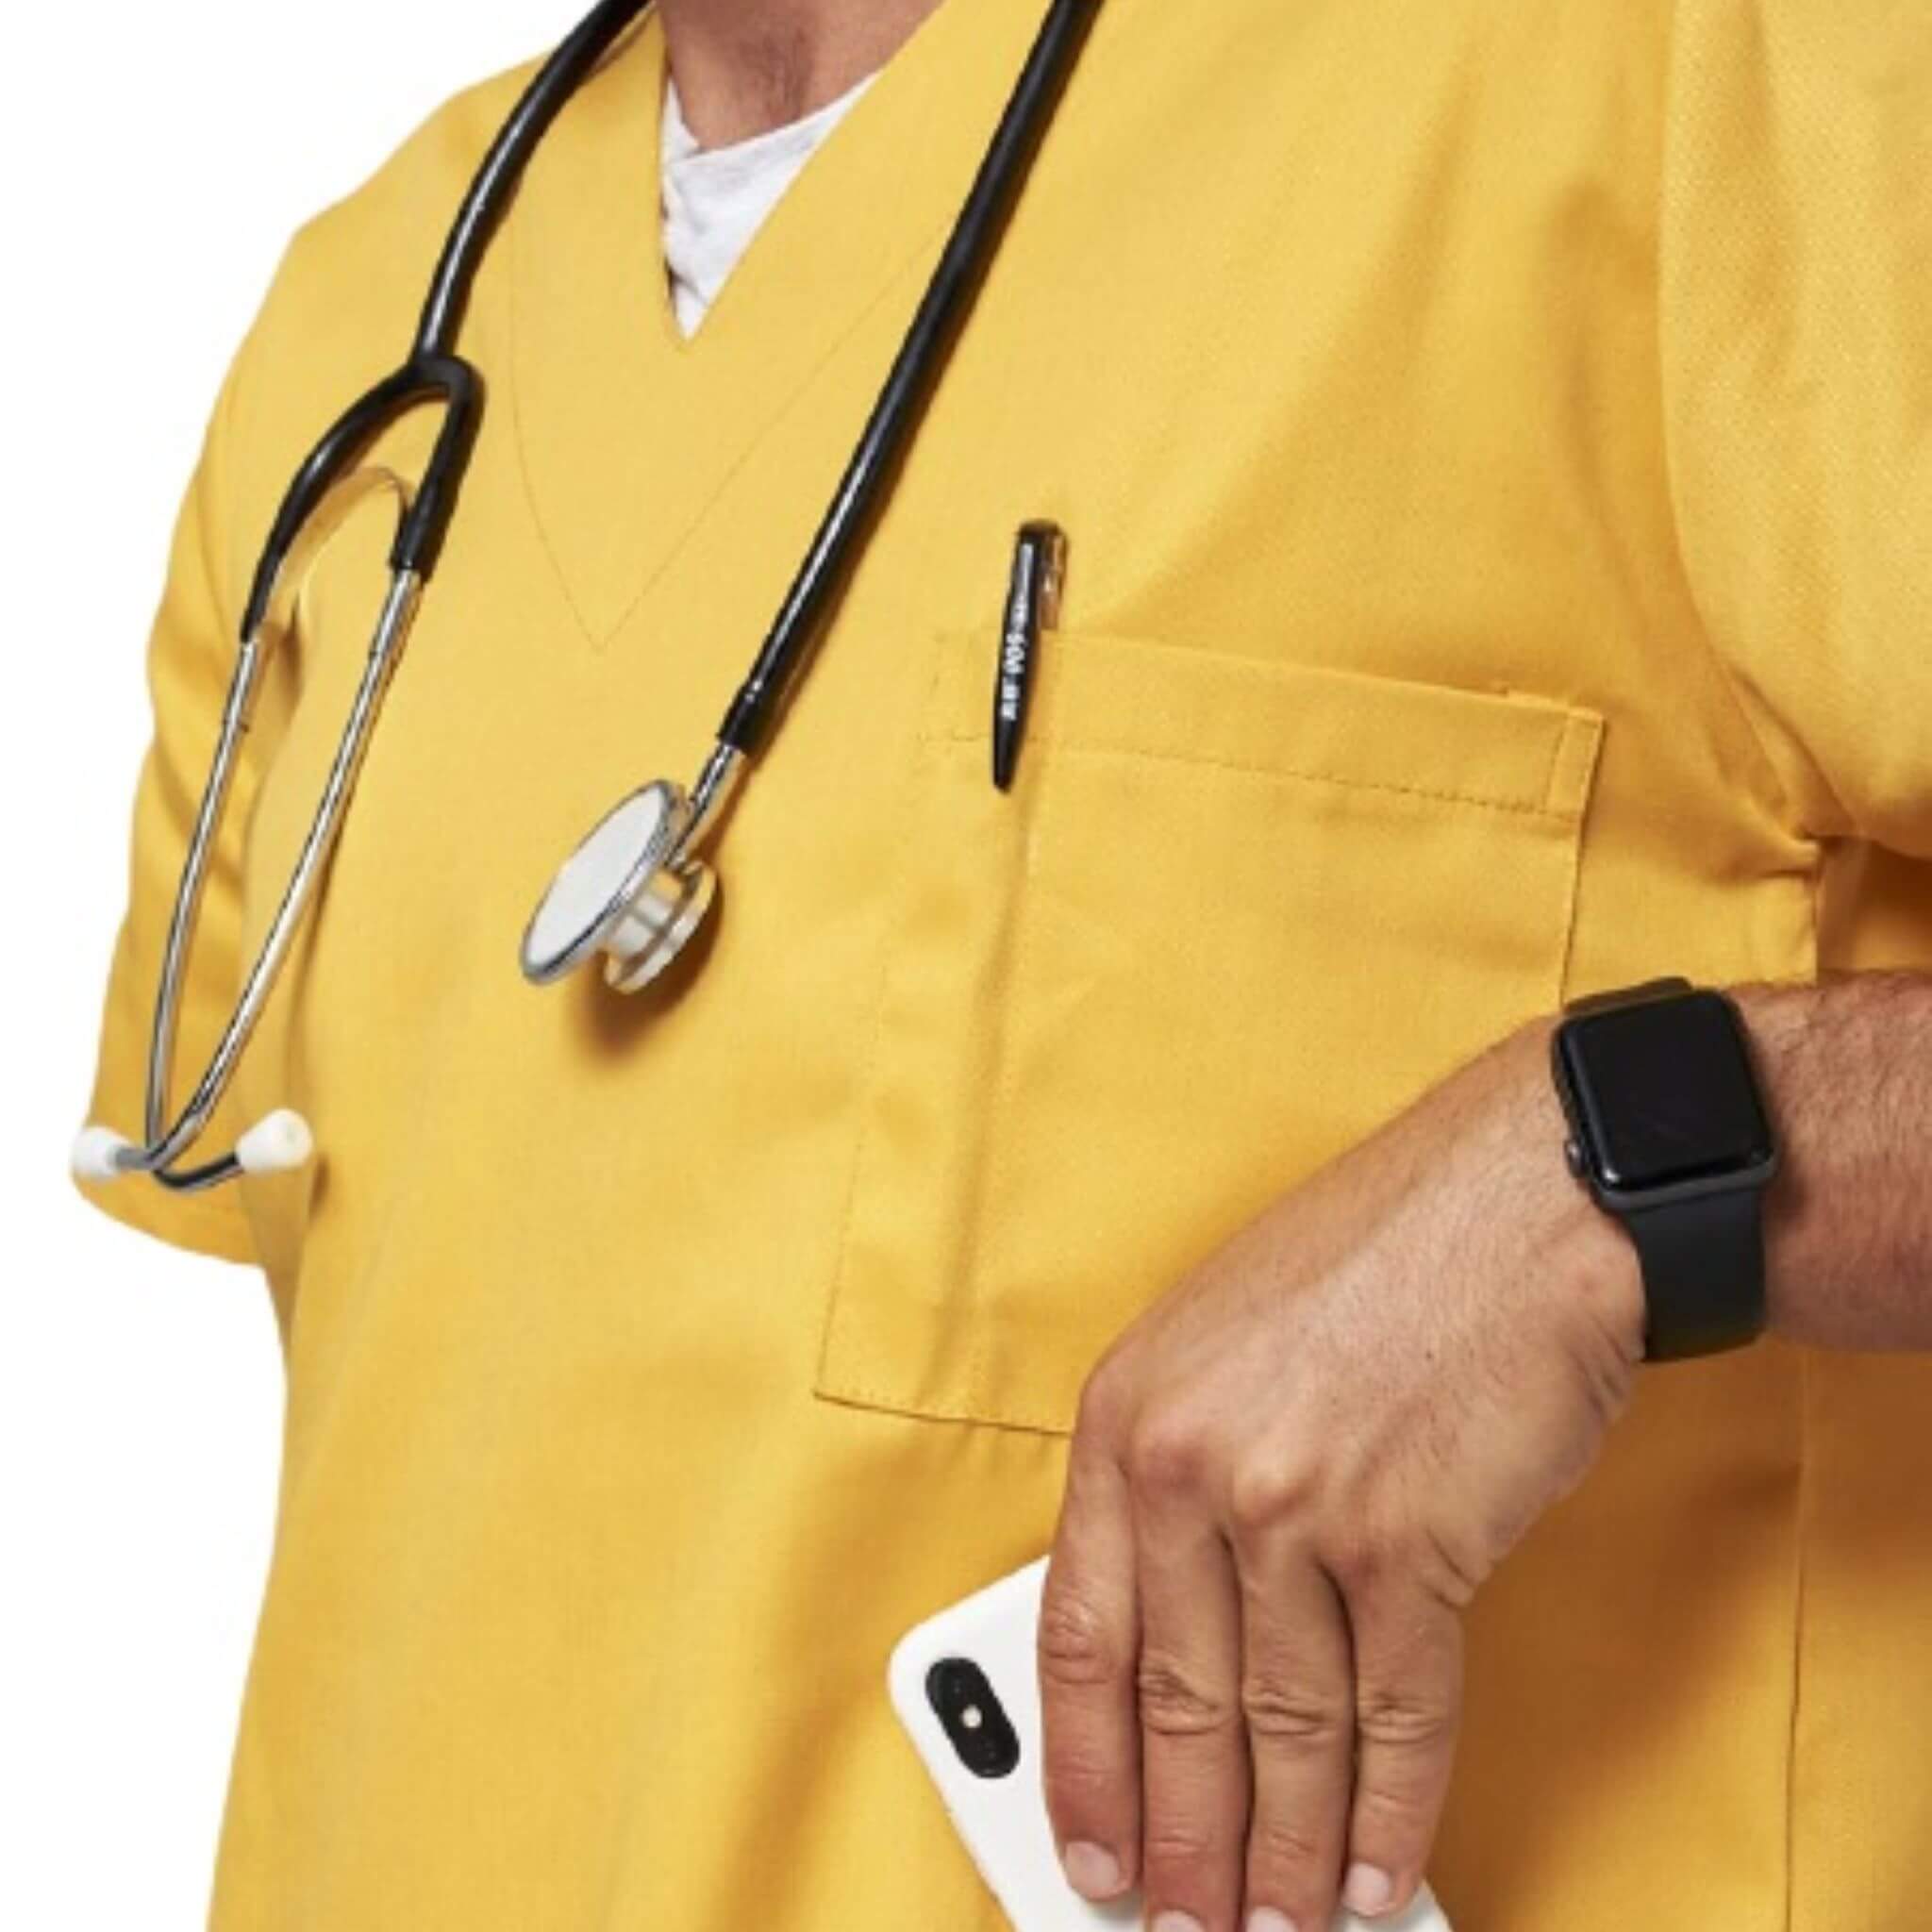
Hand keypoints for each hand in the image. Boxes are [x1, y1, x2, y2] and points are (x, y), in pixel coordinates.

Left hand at [1037, 1018, 1646, 1931]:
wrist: (1520, 1203)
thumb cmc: (1375, 1264)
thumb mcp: (1218, 1340)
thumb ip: (1178, 1474)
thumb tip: (1177, 1637)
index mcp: (1127, 1417)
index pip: (1079, 1630)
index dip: (1080, 1759)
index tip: (1085, 1843)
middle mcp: (1195, 1467)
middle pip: (1175, 1706)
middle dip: (1180, 1838)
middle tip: (1181, 1924)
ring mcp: (1301, 1509)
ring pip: (1281, 1734)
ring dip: (1280, 1852)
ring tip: (1273, 1927)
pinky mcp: (1414, 1544)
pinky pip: (1392, 1718)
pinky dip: (1385, 1814)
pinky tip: (1371, 1871)